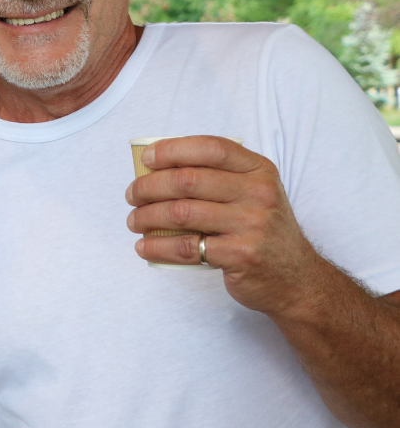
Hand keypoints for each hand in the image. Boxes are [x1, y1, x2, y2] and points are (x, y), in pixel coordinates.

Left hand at [125, 136, 324, 314]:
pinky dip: (157, 246)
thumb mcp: (253, 195)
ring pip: (180, 212)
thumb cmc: (261, 231)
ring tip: (134, 221)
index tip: (147, 159)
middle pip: (187, 180)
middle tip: (132, 195)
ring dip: (146, 216)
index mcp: (259, 170)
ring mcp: (251, 224)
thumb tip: (156, 170)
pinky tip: (144, 246)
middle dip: (148, 186)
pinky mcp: (240, 254)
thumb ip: (217, 178)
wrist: (296, 279)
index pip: (211, 148)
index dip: (172, 150)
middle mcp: (258, 193)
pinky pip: (186, 247)